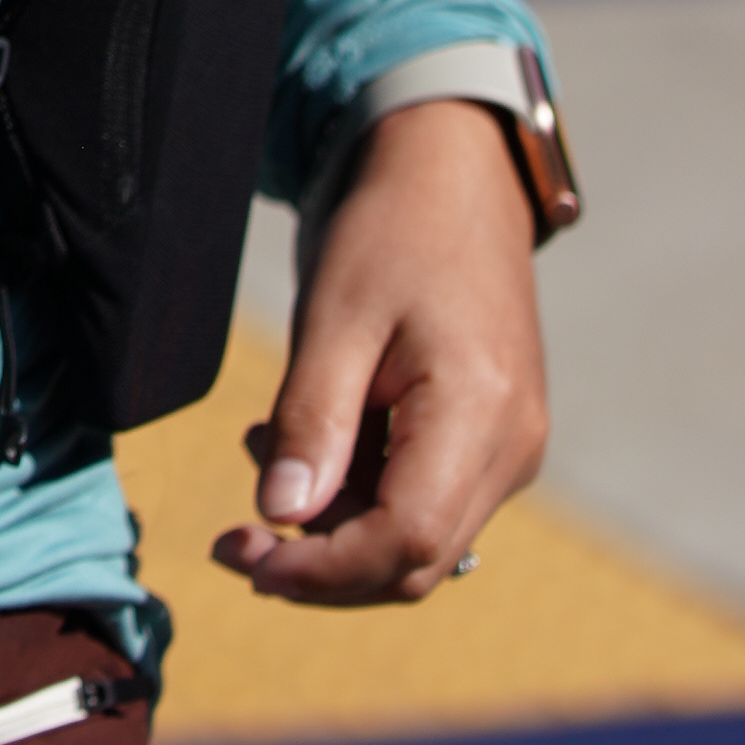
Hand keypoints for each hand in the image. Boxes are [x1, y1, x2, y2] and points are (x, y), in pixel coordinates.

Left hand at [214, 96, 548, 602]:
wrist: (457, 173)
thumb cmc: (394, 229)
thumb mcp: (335, 315)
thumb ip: (311, 422)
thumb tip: (280, 516)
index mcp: (480, 412)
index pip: (406, 542)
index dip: (321, 571)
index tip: (244, 554)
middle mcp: (512, 447)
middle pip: (414, 562)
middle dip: (319, 565)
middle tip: (232, 538)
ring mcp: (511, 448)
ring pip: (418, 543)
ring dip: (333, 526)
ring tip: (263, 444)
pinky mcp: (494, 440)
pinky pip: (426, 503)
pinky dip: (359, 497)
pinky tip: (310, 442)